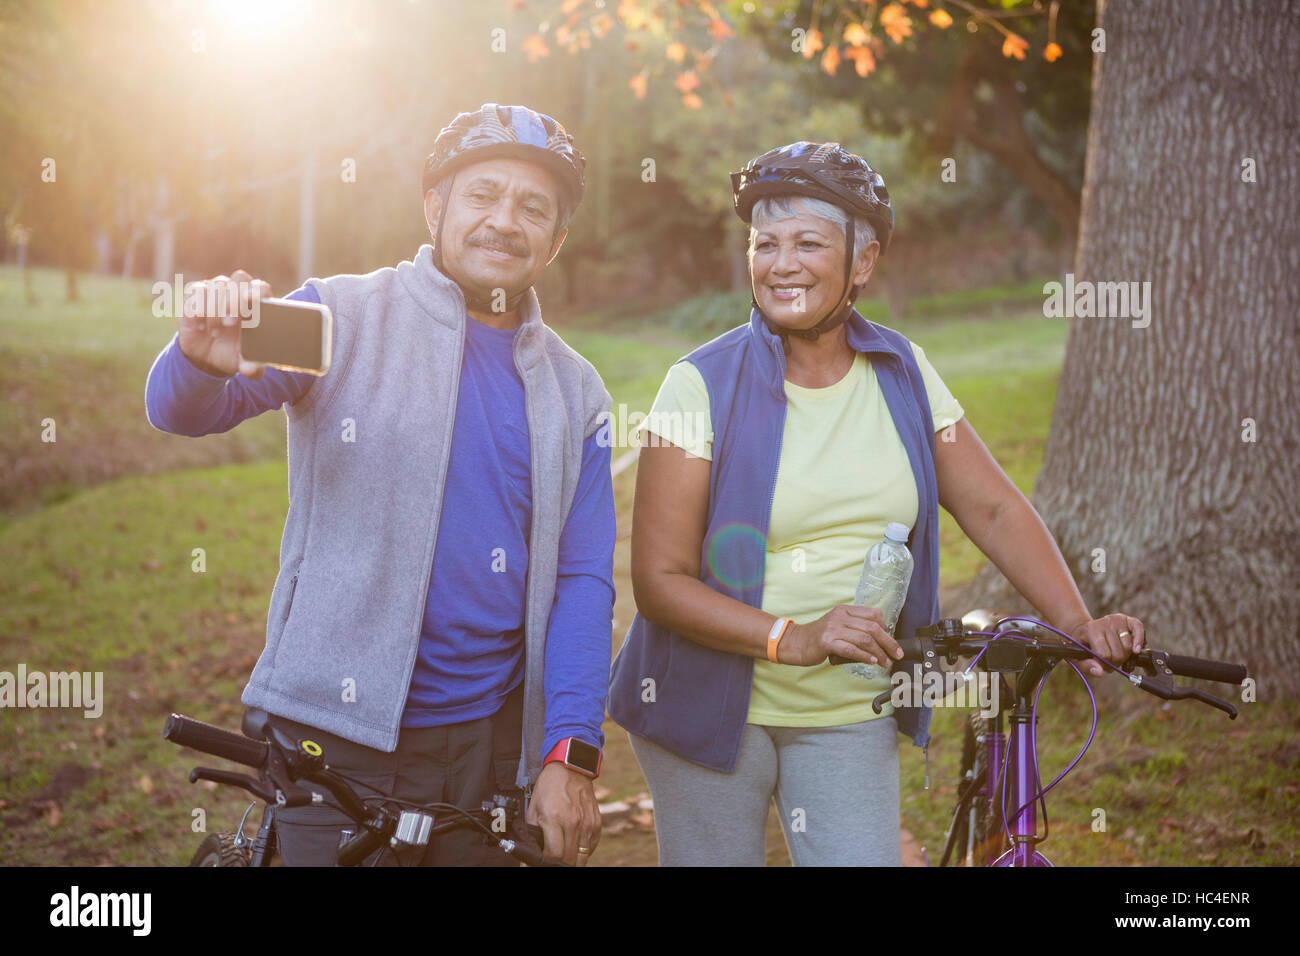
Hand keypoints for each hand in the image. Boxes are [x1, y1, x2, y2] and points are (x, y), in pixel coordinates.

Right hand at [176, 268, 269, 379]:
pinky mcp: (196, 295)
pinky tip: (201, 326)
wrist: (207, 357)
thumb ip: (252, 367)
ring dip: (216, 309)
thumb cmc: (232, 354)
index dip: (257, 294)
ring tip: (216, 332)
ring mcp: (216, 290)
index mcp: (256, 303)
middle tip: (231, 323)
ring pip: (218, 285)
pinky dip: (198, 308)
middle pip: (240, 279)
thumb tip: (251, 369)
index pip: (261, 287)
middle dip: (236, 300)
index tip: (252, 309)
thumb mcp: (244, 363)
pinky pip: (196, 291)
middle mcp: (237, 292)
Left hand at [525, 760, 600, 865]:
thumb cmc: (550, 786)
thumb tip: (529, 853)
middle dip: (558, 865)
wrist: (571, 768)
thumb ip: (532, 832)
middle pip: (568, 859)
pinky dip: (582, 852)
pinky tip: (574, 847)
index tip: (540, 863)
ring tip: (562, 859)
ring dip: (571, 862)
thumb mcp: (534, 807)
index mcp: (554, 818)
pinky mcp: (596, 824)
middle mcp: (573, 822)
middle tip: (551, 862)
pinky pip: (590, 848)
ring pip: (582, 857)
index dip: (545, 863)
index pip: (553, 854)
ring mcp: (587, 824)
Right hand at [780, 605, 903, 666]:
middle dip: (888, 642)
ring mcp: (833, 628)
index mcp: (844, 610)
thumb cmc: (819, 638)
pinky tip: (872, 661)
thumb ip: (854, 627)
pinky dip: (864, 656)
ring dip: (879, 652)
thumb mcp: (837, 625)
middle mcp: (840, 616)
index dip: (886, 627)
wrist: (796, 643)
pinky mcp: (827, 642)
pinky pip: (851, 648)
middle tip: (896, 654)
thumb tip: (879, 639)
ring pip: (864, 638)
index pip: (873, 614)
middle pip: (872, 627)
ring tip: (885, 662)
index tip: (890, 641)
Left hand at [1067, 612, 1145, 676]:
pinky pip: (1139, 628)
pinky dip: (1139, 640)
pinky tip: (1135, 650)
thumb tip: (1100, 672)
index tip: (1100, 665)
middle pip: (1118, 653)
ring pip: (1128, 646)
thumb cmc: (1082, 645)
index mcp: (1091, 630)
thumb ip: (1086, 666)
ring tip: (1115, 654)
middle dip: (1115, 662)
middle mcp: (1105, 622)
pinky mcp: (1127, 619)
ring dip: (1125, 656)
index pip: (1104, 655)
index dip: (1104, 664)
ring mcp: (1117, 620)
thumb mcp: (1076, 656)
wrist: (1085, 630)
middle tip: (1109, 661)